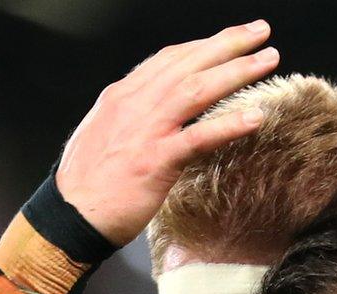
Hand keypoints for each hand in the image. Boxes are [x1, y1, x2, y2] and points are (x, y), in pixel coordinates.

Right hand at [54, 21, 279, 245]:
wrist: (69, 217)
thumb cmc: (85, 184)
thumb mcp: (103, 134)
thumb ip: (130, 117)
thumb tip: (151, 111)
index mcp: (121, 96)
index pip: (167, 59)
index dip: (201, 45)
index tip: (228, 38)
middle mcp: (134, 104)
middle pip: (188, 63)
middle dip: (228, 43)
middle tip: (261, 33)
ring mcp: (146, 131)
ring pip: (197, 89)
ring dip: (236, 71)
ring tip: (267, 60)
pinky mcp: (156, 161)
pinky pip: (199, 137)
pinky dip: (229, 124)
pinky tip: (256, 116)